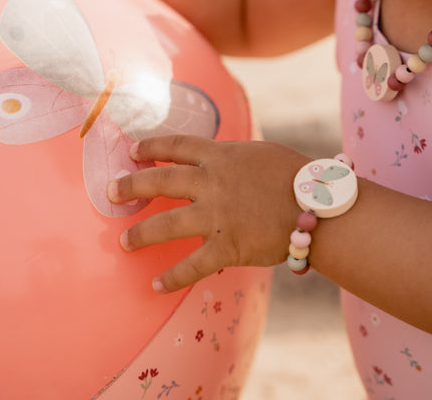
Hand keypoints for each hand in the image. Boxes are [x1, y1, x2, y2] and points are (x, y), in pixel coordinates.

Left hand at [108, 135, 310, 292]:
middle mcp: (211, 183)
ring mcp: (216, 215)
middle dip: (131, 185)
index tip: (133, 151)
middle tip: (111, 191)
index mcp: (220, 155)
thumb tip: (216, 159)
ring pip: (165, 224)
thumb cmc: (297, 176)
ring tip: (124, 241)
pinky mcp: (226, 246)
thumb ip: (232, 157)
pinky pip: (192, 265)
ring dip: (140, 233)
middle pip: (160, 180)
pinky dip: (172, 277)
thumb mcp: (260, 154)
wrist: (319, 207)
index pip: (177, 146)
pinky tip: (156, 285)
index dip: (151, 147)